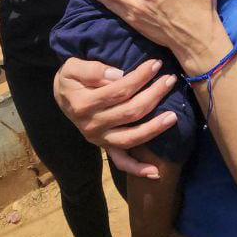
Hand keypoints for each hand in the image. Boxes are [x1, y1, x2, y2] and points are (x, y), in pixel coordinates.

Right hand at [53, 57, 178, 177]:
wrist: (63, 96)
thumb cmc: (72, 79)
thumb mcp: (72, 67)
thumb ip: (93, 70)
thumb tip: (118, 75)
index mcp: (83, 105)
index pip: (119, 91)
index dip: (140, 77)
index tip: (156, 64)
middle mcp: (91, 126)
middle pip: (130, 112)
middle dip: (153, 95)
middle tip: (170, 79)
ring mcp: (99, 139)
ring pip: (131, 138)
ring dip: (154, 128)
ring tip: (173, 116)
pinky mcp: (105, 147)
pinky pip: (121, 162)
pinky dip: (138, 169)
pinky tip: (155, 172)